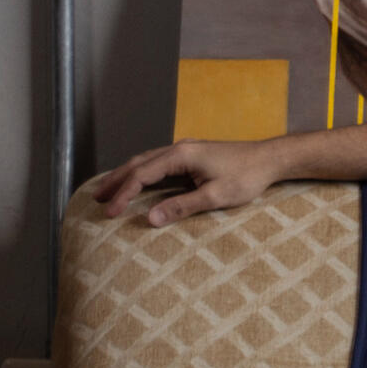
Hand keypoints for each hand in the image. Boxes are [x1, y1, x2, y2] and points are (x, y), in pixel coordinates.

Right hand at [87, 138, 278, 226]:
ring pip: (146, 161)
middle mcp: (178, 148)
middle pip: (137, 164)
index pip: (142, 175)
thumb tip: (151, 219)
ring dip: (126, 176)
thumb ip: (182, 206)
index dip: (123, 194)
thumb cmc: (247, 177)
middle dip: (115, 182)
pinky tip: (137, 182)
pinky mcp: (192, 155)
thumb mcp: (216, 196)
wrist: (270, 158)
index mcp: (180, 155)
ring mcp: (184, 150)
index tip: (110, 212)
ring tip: (108, 191)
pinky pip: (158, 163)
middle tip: (96, 200)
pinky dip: (142, 173)